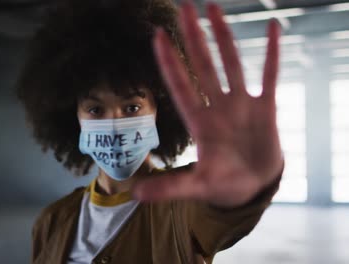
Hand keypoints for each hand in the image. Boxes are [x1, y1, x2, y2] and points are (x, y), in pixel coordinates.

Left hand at [133, 2, 283, 207]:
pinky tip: (272, 28)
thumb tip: (135, 195)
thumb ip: (169, 188)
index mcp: (200, 123)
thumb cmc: (222, 185)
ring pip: (231, 63)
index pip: (180, 86)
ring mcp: (241, 105)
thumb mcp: (196, 187)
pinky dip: (271, 54)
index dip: (169, 62)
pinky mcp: (265, 108)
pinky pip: (269, 75)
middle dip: (193, 37)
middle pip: (202, 65)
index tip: (156, 36)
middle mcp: (218, 107)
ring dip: (223, 36)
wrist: (252, 187)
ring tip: (213, 8)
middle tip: (183, 7)